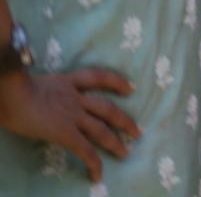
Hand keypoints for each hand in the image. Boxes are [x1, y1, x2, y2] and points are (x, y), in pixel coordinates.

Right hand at [0, 68, 138, 182]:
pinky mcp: (66, 133)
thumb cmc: (11, 86)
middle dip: (124, 120)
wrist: (11, 93)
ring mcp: (73, 115)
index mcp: (66, 82)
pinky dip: (93, 163)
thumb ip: (39, 89)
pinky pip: (84, 150)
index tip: (130, 88)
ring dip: (116, 142)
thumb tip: (30, 96)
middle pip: (107, 107)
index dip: (116, 82)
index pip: (97, 77)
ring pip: (102, 129)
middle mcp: (75, 98)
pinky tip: (98, 174)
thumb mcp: (31, 82)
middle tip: (137, 130)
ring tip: (126, 152)